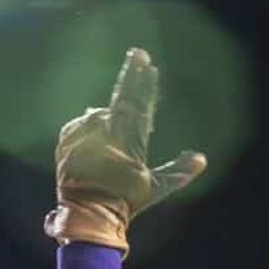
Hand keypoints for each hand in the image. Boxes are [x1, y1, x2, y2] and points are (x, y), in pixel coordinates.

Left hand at [46, 48, 207, 254]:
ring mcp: (83, 138)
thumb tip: (202, 159)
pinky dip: (89, 126)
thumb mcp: (155, 189)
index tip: (149, 65)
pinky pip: (80, 125)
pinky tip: (95, 136)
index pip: (139, 108)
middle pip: (120, 100)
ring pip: (99, 115)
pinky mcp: (66, 142)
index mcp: (128, 146)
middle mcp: (104, 137)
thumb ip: (179, 172)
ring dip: (108, 117)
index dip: (145, 86)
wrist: (88, 215)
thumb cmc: (125, 202)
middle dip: (130, 76)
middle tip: (137, 53)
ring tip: (113, 139)